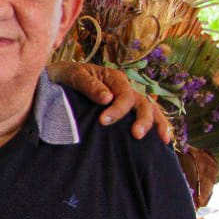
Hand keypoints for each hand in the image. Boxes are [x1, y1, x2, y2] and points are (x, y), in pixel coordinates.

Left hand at [46, 62, 171, 141]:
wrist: (56, 80)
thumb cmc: (65, 77)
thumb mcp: (73, 76)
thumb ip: (89, 85)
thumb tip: (107, 98)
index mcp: (114, 79)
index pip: (124, 95)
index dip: (117, 110)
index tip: (102, 122)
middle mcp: (125, 89)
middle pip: (143, 103)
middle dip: (143, 119)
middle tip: (136, 135)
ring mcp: (127, 101)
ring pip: (150, 109)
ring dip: (157, 124)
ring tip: (162, 140)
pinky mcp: (124, 112)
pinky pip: (145, 117)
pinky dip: (157, 127)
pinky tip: (162, 142)